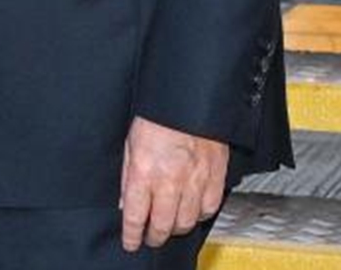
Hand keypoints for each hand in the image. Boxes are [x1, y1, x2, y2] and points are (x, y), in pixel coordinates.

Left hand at [120, 116, 227, 251]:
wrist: (188, 98)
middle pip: (161, 225)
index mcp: (143, 170)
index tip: (131, 242)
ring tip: (169, 226)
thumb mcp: (130, 144)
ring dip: (176, 228)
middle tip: (150, 238)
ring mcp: (195, 180)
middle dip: (153, 237)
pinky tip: (192, 211)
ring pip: (186, 222)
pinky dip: (200, 215)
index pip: (135, 215)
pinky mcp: (215, 176)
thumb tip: (125, 203)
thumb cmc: (157, 116)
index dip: (131, 235)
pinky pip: (209, 208)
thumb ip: (127, 177)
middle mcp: (169, 179)